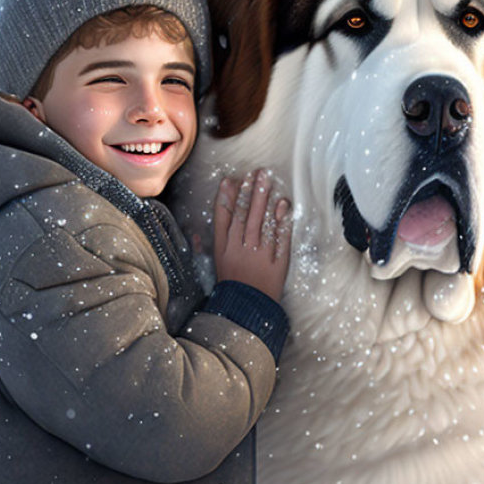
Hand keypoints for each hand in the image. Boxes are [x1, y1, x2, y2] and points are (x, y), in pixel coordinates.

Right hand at [213, 169, 292, 301]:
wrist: (247, 310)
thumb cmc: (231, 283)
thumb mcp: (217, 262)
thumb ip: (211, 240)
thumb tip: (200, 222)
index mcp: (224, 250)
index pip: (224, 219)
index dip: (227, 198)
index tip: (232, 179)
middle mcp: (240, 250)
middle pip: (245, 216)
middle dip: (251, 192)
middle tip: (257, 173)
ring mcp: (260, 256)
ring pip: (262, 223)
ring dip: (265, 201)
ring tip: (268, 181)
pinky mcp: (277, 264)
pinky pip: (280, 239)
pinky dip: (282, 222)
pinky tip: (283, 205)